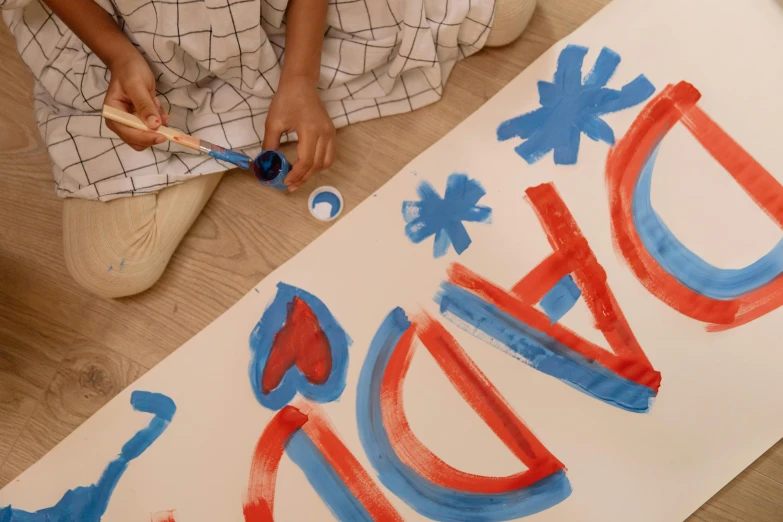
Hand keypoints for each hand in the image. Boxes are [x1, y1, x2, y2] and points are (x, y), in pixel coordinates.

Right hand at [104, 50, 169, 150]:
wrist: (129, 62)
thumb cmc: (130, 71)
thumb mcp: (137, 85)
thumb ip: (144, 105)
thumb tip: (154, 126)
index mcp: (113, 115)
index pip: (128, 134)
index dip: (146, 137)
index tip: (163, 135)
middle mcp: (119, 122)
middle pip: (138, 141)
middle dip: (153, 132)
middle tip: (161, 115)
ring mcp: (130, 123)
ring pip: (148, 136)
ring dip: (157, 124)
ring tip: (155, 103)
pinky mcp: (140, 121)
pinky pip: (153, 128)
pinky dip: (159, 119)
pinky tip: (155, 103)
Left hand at [263, 76, 335, 191]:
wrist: (301, 83)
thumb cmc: (286, 100)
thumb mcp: (273, 122)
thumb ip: (270, 144)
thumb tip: (266, 163)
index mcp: (310, 130)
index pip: (306, 160)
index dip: (296, 174)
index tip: (285, 181)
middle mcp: (325, 133)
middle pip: (317, 165)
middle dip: (304, 178)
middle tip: (290, 185)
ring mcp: (331, 133)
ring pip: (326, 162)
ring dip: (313, 173)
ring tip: (299, 178)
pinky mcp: (331, 132)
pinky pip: (329, 155)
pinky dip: (320, 164)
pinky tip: (308, 167)